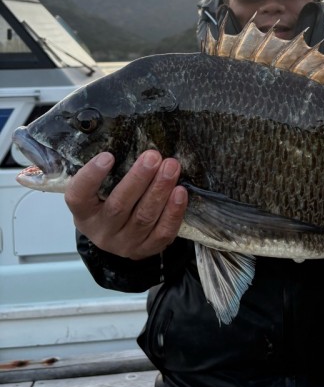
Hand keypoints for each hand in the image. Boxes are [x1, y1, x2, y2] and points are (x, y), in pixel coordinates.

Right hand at [65, 150, 187, 258]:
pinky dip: (173, 212)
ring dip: (160, 190)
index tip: (108, 156)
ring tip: (172, 167)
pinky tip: (180, 192)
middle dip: (139, 179)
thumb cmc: (107, 201)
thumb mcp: (98, 189)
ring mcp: (124, 243)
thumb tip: (133, 137)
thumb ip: (109, 171)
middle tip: (153, 156)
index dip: (92, 176)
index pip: (79, 195)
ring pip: (144, 218)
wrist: (116, 235)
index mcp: (83, 211)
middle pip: (119, 206)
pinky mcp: (146, 250)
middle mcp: (101, 230)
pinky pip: (162, 233)